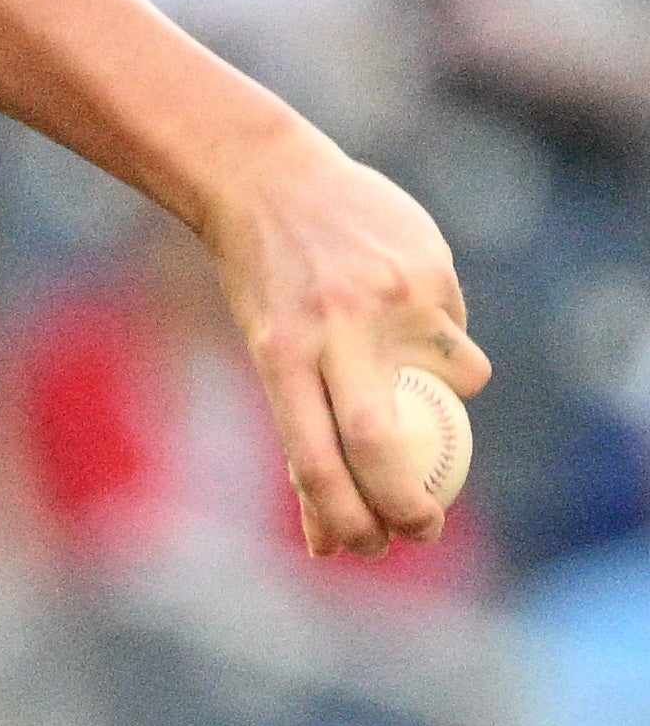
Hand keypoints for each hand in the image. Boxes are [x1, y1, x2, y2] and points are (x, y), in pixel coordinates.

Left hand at [203, 135, 491, 557]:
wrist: (268, 177)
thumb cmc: (266, 281)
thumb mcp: (267, 351)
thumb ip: (302, 435)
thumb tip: (326, 546)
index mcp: (279, 352)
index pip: (312, 456)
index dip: (345, 517)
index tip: (370, 548)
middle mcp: (333, 327)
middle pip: (378, 439)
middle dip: (406, 503)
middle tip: (422, 529)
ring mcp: (388, 297)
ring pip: (452, 386)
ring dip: (446, 396)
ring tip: (409, 362)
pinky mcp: (430, 270)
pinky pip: (459, 335)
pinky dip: (447, 341)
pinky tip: (409, 306)